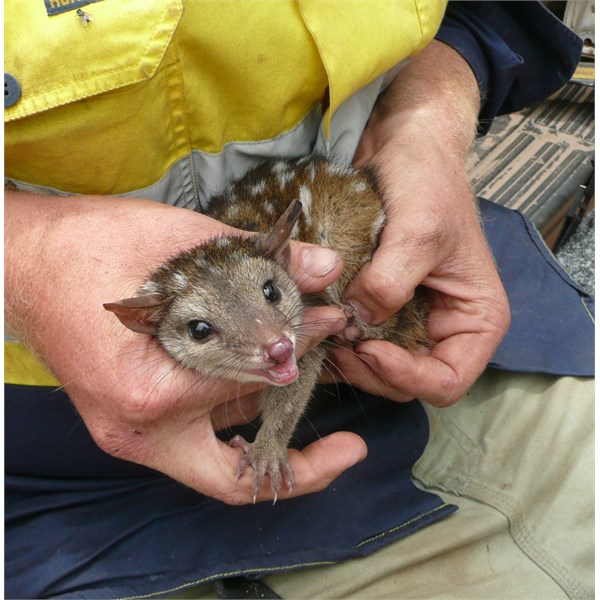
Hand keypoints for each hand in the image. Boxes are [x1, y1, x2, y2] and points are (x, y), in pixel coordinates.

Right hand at [5, 193, 366, 503]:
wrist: (24, 263)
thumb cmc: (89, 246)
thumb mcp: (181, 244)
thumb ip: (258, 261)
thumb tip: (326, 266)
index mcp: (151, 388)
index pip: (253, 383)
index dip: (300, 349)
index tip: (330, 322)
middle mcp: (138, 429)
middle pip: (235, 472)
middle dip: (299, 466)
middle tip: (347, 448)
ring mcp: (132, 432)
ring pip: (217, 460)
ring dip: (268, 434)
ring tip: (311, 399)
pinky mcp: (133, 420)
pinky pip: (196, 441)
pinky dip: (234, 424)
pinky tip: (262, 392)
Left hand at [329, 41, 509, 406]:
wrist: (404, 148)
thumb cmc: (428, 181)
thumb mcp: (419, 228)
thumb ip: (392, 280)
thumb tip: (358, 320)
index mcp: (475, 318)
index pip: (447, 380)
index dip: (406, 375)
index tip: (369, 347)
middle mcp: (444, 327)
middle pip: (408, 382)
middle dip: (369, 369)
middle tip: (334, 342)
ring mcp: (410, 319)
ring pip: (378, 367)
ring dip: (348, 359)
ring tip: (320, 333)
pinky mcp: (381, 306)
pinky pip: (359, 341)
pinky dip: (336, 344)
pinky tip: (314, 330)